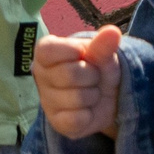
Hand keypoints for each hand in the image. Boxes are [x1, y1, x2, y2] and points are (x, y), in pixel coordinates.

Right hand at [34, 24, 123, 138]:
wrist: (108, 96)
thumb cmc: (98, 69)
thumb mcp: (102, 55)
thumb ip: (103, 45)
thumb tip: (113, 31)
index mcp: (45, 54)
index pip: (50, 50)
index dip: (74, 52)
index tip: (82, 55)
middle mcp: (40, 76)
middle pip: (69, 74)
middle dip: (92, 76)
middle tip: (92, 77)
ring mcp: (47, 100)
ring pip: (76, 98)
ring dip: (94, 96)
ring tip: (91, 93)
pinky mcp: (57, 122)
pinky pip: (76, 119)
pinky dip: (89, 115)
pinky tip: (88, 110)